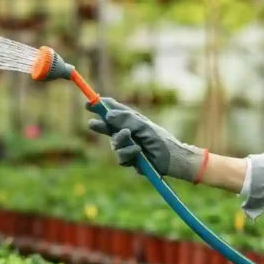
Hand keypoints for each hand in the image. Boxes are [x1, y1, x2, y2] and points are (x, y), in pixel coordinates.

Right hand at [85, 97, 204, 181]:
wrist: (173, 161)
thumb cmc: (162, 140)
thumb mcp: (144, 127)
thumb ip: (127, 120)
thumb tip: (108, 114)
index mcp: (133, 120)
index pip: (114, 110)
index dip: (101, 106)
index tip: (90, 102)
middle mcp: (128, 132)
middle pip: (108, 127)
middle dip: (100, 125)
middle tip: (91, 123)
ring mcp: (128, 146)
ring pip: (114, 144)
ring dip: (120, 141)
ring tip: (131, 140)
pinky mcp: (130, 159)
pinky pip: (121, 157)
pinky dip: (128, 154)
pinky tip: (138, 152)